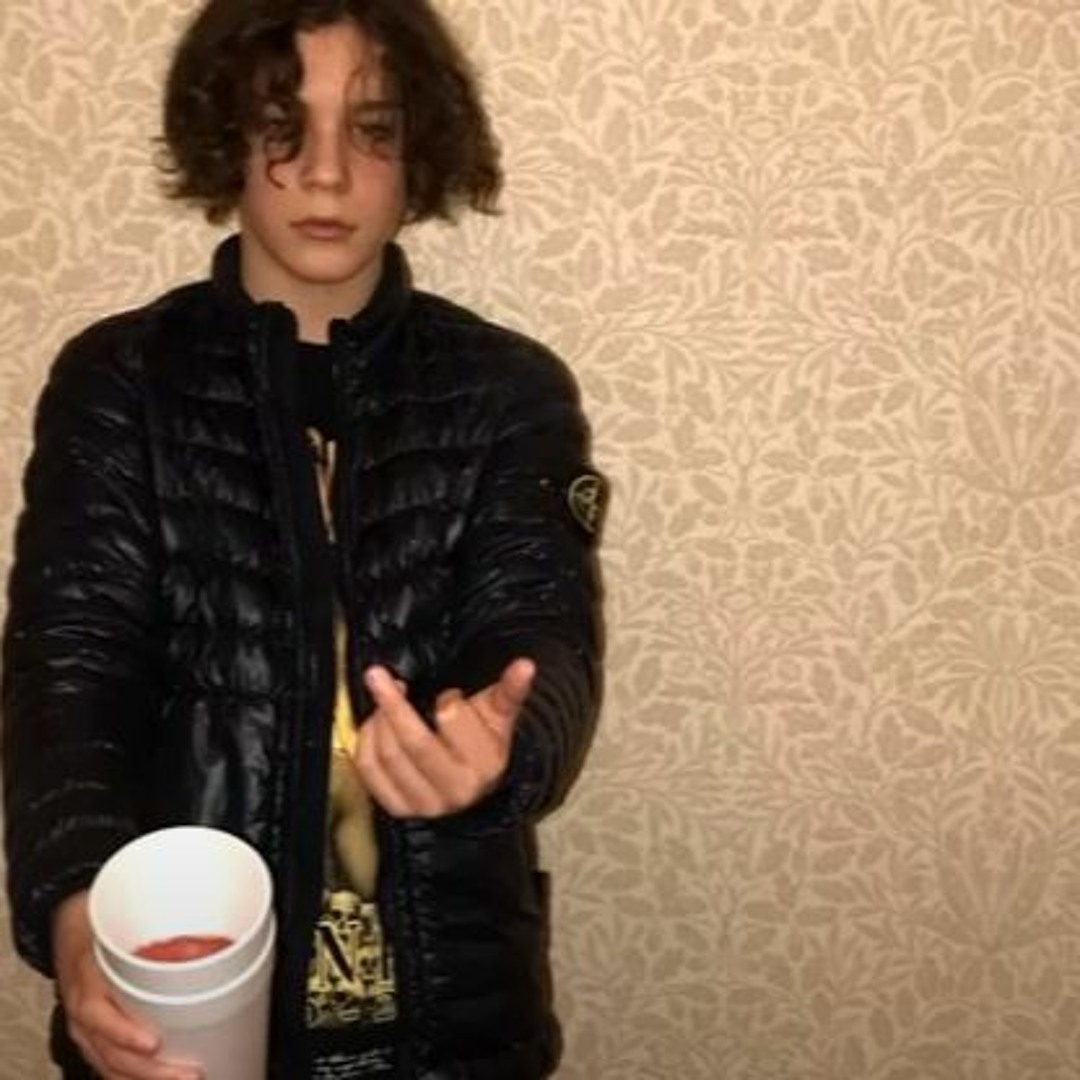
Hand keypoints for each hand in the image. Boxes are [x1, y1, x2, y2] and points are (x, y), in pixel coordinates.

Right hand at [52, 892, 202, 1079]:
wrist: (73, 926)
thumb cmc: (103, 922)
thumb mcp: (124, 917)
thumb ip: (165, 921)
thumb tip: (220, 917)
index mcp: (89, 976)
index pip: (97, 1013)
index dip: (124, 1033)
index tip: (154, 1043)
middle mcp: (85, 1008)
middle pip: (110, 1052)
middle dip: (150, 1071)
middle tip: (189, 1074)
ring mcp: (87, 1028)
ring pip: (111, 1066)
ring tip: (184, 1079)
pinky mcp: (95, 1036)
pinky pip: (111, 1065)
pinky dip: (135, 1078)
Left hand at [356, 658, 534, 817]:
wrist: (474, 784)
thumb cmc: (485, 743)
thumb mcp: (500, 716)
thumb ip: (511, 689)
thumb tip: (525, 665)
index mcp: (485, 765)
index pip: (453, 722)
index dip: (447, 701)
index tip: (449, 695)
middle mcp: (455, 790)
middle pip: (415, 742)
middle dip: (392, 703)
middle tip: (378, 675)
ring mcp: (425, 804)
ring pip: (388, 755)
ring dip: (379, 720)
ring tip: (384, 701)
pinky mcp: (399, 809)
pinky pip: (369, 770)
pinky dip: (366, 741)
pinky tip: (375, 725)